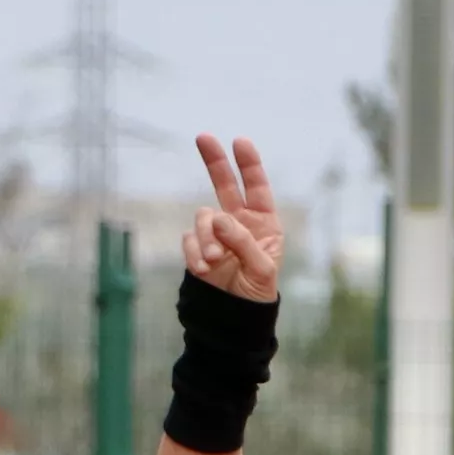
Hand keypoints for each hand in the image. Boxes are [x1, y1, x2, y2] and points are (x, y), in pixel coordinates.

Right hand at [183, 134, 282, 303]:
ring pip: (204, 216)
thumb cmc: (257, 292)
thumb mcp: (262, 269)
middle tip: (203, 137)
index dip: (249, 164)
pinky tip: (203, 268)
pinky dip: (194, 252)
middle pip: (225, 184)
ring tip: (212, 260)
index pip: (257, 188)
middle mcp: (239, 222)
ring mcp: (216, 233)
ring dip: (206, 236)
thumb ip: (243, 241)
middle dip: (215, 161)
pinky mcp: (198, 247)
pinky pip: (190, 238)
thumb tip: (217, 218)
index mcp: (263, 223)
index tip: (240, 142)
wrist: (235, 317)